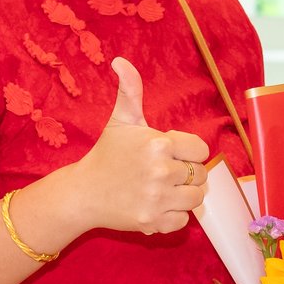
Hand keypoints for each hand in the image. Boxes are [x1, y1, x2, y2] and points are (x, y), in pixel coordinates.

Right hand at [56, 58, 210, 235]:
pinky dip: (173, 215)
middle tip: (162, 173)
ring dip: (183, 195)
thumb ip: (130, 90)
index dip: (188, 152)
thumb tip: (121, 61)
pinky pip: (183, 220)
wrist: (82, 194)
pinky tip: (155, 204)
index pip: (200, 150)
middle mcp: (161, 171)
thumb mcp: (120, 121)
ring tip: (162, 189)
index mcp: (158, 143)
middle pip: (201, 174)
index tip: (170, 154)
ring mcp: (157, 198)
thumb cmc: (107, 155)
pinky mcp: (154, 221)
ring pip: (196, 198)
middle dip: (186, 173)